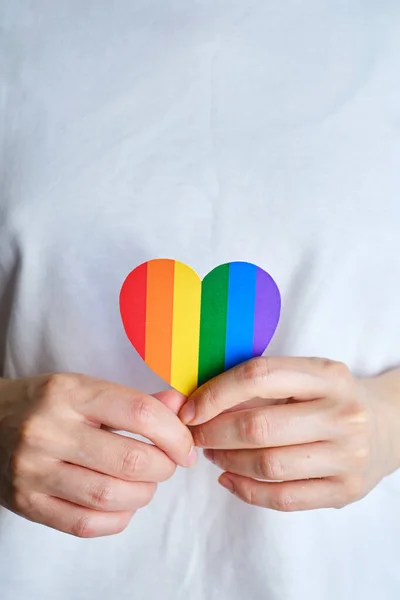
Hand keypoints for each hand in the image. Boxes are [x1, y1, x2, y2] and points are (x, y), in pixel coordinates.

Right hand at [0, 374, 195, 536]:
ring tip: (145, 483)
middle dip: (164, 467)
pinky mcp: (26, 503)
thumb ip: (136, 401)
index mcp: (69, 393)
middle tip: (168, 464)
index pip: (139, 413)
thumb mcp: (87, 389)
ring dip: (143, 495)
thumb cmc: (48, 404)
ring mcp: (32, 470)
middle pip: (130, 461)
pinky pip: (84, 524)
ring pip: (109, 496)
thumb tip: (181, 407)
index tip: (186, 447)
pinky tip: (123, 505)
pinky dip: (117, 519)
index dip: (175, 434)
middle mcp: (47, 430)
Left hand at [179, 357, 399, 510]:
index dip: (215, 393)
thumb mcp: (308, 376)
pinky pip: (283, 498)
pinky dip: (246, 491)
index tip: (190, 409)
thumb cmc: (332, 398)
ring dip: (227, 461)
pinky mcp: (346, 491)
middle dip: (213, 433)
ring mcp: (347, 456)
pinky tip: (229, 479)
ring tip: (213, 454)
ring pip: (267, 465)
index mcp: (327, 375)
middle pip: (258, 426)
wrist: (389, 426)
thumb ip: (263, 384)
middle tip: (195, 435)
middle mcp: (342, 414)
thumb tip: (200, 402)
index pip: (259, 376)